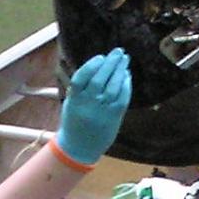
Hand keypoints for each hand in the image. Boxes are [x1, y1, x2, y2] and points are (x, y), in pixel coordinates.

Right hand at [55, 48, 130, 165]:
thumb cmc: (75, 121)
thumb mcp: (72, 103)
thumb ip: (82, 87)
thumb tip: (99, 65)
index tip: (100, 57)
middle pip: (99, 80)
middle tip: (119, 51)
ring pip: (112, 87)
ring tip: (125, 59)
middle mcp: (87, 105)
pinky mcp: (113, 117)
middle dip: (110, 63)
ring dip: (120, 71)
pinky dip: (125, 85)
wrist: (80, 147)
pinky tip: (126, 76)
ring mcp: (101, 112)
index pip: (81, 78)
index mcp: (74, 100)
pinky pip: (122, 98)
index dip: (91, 66)